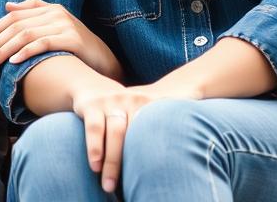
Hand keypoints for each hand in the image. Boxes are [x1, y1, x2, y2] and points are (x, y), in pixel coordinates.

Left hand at [0, 0, 122, 79]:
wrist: (104, 60)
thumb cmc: (75, 46)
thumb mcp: (55, 27)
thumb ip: (34, 13)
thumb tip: (8, 5)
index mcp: (49, 8)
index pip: (14, 16)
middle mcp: (56, 13)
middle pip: (17, 26)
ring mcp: (65, 25)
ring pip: (26, 35)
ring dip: (5, 51)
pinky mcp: (72, 39)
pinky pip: (43, 43)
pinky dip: (26, 52)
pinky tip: (14, 62)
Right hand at [72, 79, 193, 193]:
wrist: (93, 87)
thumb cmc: (124, 111)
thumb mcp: (142, 112)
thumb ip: (160, 127)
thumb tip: (185, 156)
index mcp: (151, 103)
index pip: (161, 128)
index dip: (165, 150)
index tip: (168, 173)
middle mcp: (133, 100)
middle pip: (138, 134)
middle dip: (137, 163)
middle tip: (136, 190)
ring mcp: (112, 101)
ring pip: (116, 132)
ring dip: (113, 161)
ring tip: (108, 186)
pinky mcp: (92, 105)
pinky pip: (95, 127)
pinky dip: (95, 147)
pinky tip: (95, 166)